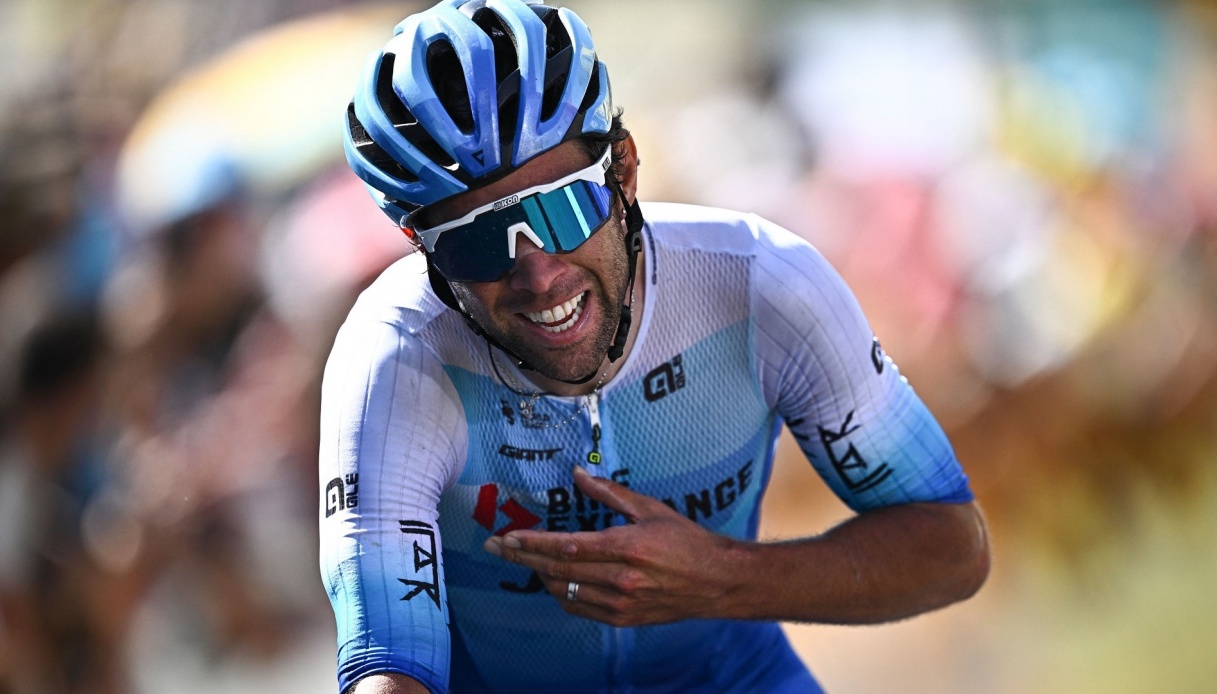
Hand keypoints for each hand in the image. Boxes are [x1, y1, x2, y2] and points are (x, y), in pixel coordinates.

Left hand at [483, 466, 743, 626]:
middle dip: (522, 557)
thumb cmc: (687, 541)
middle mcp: (619, 579)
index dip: (531, 542)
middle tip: (495, 547)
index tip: (506, 537)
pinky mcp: (623, 619)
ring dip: (540, 574)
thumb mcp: (650, 509)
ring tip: (524, 559)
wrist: (717, 583)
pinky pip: (579, 608)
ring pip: (564, 591)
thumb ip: (610, 493)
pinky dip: (561, 594)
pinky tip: (554, 580)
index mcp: (625, 547)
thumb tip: (577, 474)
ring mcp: (620, 602)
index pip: (565, 547)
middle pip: (557, 569)